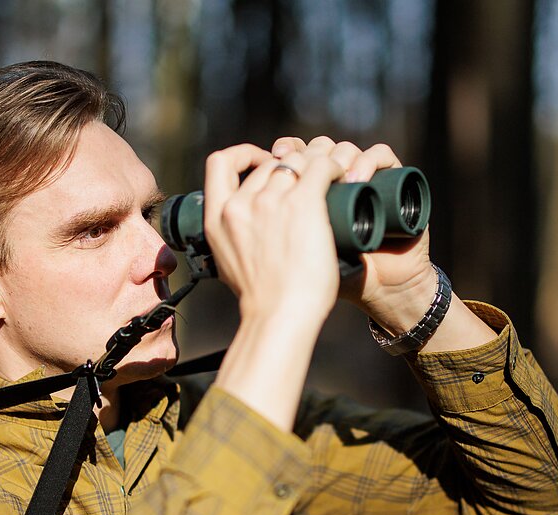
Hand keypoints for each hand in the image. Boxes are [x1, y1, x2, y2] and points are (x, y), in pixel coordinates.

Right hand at [201, 142, 347, 329]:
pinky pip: (321, 167)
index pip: (220, 162)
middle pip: (269, 164)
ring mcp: (270, 202)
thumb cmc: (263, 301)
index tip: (263, 164)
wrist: (279, 316)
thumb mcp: (228, 265)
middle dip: (291, 165)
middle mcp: (240, 204)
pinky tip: (341, 176)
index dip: (244, 155)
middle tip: (311, 179)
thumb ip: (233, 240)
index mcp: (216, 218)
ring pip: (296, 161)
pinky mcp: (302, 203)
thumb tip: (245, 235)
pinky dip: (333, 167)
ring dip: (316, 163)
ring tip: (332, 177)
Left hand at [269, 137, 434, 331]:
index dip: (283, 151)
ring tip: (336, 181)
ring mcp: (365, 180)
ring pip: (345, 147)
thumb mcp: (291, 255)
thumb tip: (239, 205)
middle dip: (310, 156)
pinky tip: (357, 180)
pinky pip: (381, 154)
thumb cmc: (327, 282)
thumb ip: (265, 231)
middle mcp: (336, 181)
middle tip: (307, 175)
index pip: (292, 153)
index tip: (276, 159)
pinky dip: (368, 161)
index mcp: (308, 193)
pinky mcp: (393, 182)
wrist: (378, 290)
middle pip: (317, 146)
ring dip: (338, 157)